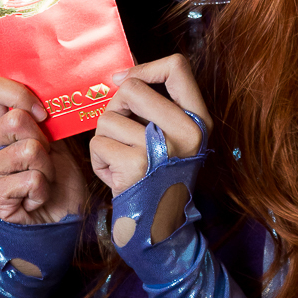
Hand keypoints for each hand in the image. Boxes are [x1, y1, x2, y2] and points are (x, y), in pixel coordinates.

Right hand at [0, 77, 84, 224]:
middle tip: (45, 163)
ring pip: (29, 151)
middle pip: (17, 121)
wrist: (57, 222)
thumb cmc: (57, 180)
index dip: (19, 94)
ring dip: (46, 170)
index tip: (42, 114)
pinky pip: (30, 179)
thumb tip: (49, 94)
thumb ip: (44, 119)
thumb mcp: (55, 143)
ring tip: (42, 182)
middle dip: (44, 144)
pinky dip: (42, 191)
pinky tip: (34, 200)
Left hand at [89, 54, 210, 241]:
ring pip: (108, 118)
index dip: (145, 68)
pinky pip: (99, 144)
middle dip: (115, 110)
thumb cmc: (158, 179)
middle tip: (122, 136)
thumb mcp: (172, 138)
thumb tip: (120, 76)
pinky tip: (116, 178)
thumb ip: (156, 107)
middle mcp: (188, 131)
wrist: (160, 231)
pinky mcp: (137, 165)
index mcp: (199, 120)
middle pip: (131, 89)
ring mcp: (163, 147)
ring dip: (105, 141)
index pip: (177, 66)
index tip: (125, 81)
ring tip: (121, 162)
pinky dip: (99, 161)